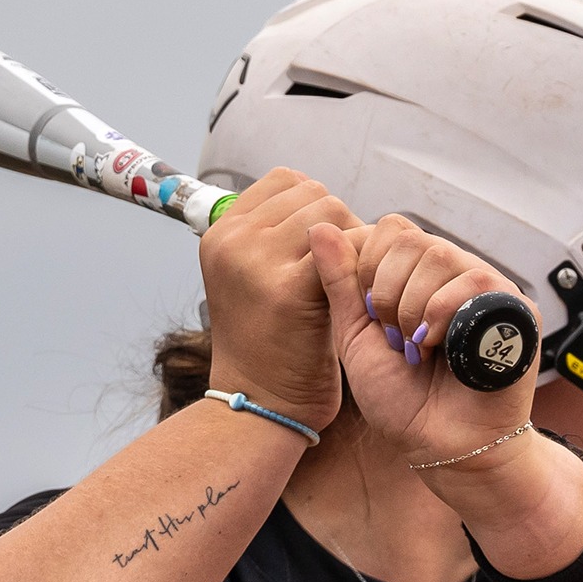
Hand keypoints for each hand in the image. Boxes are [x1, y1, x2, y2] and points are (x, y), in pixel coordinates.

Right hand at [199, 169, 361, 431]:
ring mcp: (255, 260)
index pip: (286, 180)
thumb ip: (274, 235)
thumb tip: (322, 199)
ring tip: (350, 281)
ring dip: (354, 243)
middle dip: (341, 226)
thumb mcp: (252, 277)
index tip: (327, 243)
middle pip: (315, 195)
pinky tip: (361, 291)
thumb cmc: (270, 342)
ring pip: (333, 215)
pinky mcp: (287, 287)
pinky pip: (344, 247)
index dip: (316, 205)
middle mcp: (232, 240)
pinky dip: (362, 262)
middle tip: (347, 268)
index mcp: (220, 232)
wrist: (260, 402)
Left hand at [307, 215, 539, 468]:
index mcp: (419, 275)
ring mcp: (487, 288)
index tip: (373, 318)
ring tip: (419, 349)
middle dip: (389, 293)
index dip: (370, 268)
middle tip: (396, 339)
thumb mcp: (355, 335)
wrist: (441, 444)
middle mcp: (455, 274)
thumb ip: (339, 282)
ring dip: (415, 308)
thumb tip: (320, 225)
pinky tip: (440, 349)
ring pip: (440, 255)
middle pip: (412, 239)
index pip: (392, 229)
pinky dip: (444, 315)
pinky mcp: (516, 308)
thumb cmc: (402, 398)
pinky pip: (476, 282)